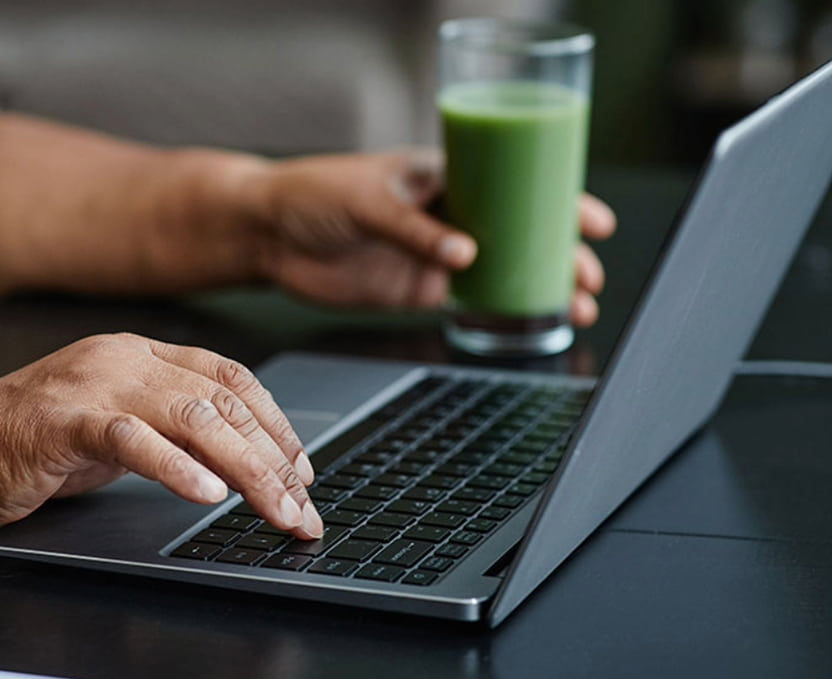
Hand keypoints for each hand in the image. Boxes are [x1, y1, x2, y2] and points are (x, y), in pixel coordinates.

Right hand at [0, 333, 322, 537]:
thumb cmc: (28, 444)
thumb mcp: (114, 432)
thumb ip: (168, 433)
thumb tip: (238, 464)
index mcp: (140, 355)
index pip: (230, 378)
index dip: (277, 423)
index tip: (303, 470)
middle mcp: (123, 360)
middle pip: (224, 401)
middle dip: (275, 459)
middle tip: (301, 508)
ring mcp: (92, 384)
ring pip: (193, 418)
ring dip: (245, 469)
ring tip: (275, 509)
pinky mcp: (61, 420)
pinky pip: (133, 439)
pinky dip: (176, 468)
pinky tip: (207, 495)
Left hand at [244, 149, 616, 324]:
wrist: (268, 234)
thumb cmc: (312, 195)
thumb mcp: (367, 202)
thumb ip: (414, 231)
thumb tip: (467, 255)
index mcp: (442, 174)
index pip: (512, 181)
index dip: (556, 198)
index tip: (591, 220)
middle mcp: (447, 212)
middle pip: (519, 230)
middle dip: (561, 250)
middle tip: (590, 274)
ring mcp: (434, 252)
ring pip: (503, 268)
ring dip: (540, 286)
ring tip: (577, 305)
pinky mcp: (416, 287)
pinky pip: (469, 300)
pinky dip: (500, 311)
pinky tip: (530, 323)